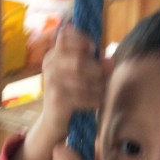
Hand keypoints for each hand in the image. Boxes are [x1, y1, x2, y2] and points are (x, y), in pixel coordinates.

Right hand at [40, 24, 109, 142]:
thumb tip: (110, 61)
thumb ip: (95, 65)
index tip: (93, 49)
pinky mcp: (57, 98)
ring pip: (82, 78)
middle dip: (96, 69)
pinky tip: (97, 104)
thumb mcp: (81, 77)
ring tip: (101, 92)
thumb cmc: (70, 96)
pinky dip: (94, 100)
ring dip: (97, 86)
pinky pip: (82, 96)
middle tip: (103, 78)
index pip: (65, 36)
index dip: (82, 40)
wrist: (53, 122)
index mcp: (53, 56)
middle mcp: (49, 66)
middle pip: (78, 59)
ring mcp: (51, 81)